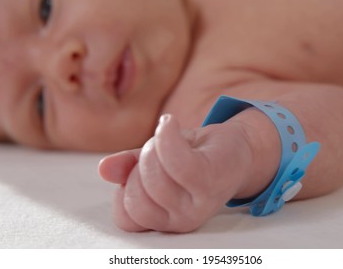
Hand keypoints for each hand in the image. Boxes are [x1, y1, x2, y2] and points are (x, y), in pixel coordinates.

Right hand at [99, 114, 253, 232]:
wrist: (237, 146)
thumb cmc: (194, 155)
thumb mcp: (154, 161)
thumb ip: (128, 167)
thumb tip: (104, 169)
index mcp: (165, 219)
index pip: (125, 217)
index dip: (125, 188)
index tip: (141, 170)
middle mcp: (181, 220)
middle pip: (135, 197)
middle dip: (139, 165)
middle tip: (159, 151)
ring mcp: (197, 204)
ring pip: (152, 174)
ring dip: (154, 145)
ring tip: (171, 137)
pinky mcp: (209, 180)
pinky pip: (173, 158)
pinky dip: (166, 133)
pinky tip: (170, 122)